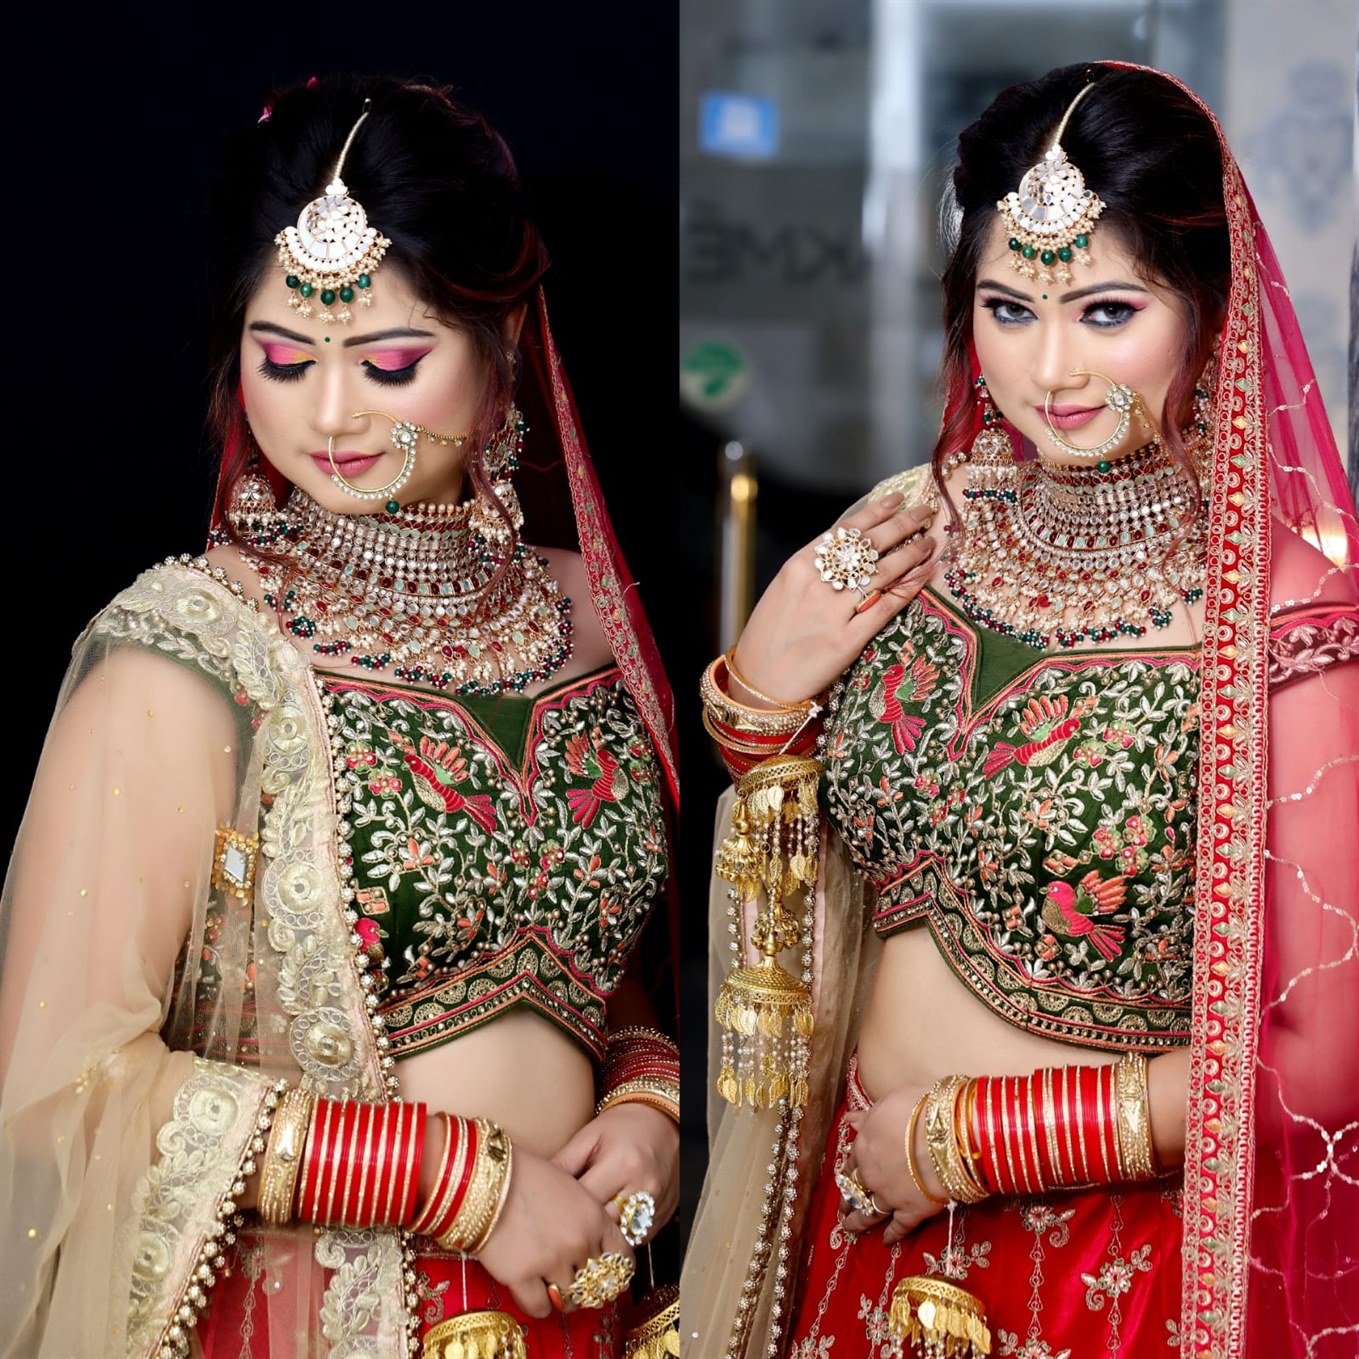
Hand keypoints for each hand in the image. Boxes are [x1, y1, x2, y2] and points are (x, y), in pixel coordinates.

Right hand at [476, 1145, 633, 1317]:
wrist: (489, 1179)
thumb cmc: (527, 1176)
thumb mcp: (569, 1186)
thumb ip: (586, 1216)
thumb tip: (592, 1242)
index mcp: (595, 1217)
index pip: (622, 1259)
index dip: (614, 1269)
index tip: (604, 1273)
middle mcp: (579, 1242)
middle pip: (594, 1282)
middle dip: (585, 1284)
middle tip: (572, 1281)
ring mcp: (552, 1261)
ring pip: (569, 1298)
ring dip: (561, 1296)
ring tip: (550, 1286)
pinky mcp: (522, 1276)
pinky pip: (540, 1308)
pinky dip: (538, 1305)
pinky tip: (533, 1293)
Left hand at [554, 1102, 679, 1244]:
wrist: (665, 1123)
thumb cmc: (624, 1126)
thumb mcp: (590, 1136)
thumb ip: (563, 1163)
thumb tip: (532, 1188)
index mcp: (623, 1165)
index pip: (583, 1203)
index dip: (560, 1212)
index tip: (541, 1216)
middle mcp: (643, 1189)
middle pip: (600, 1227)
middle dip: (577, 1231)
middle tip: (553, 1233)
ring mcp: (655, 1207)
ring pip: (617, 1240)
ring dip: (596, 1241)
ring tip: (574, 1238)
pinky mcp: (662, 1219)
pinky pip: (633, 1240)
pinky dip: (616, 1240)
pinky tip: (601, 1233)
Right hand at [732, 495, 937, 704]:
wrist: (759, 680)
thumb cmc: (769, 635)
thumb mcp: (785, 590)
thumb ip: (815, 567)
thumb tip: (851, 546)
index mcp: (799, 566)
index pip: (845, 531)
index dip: (876, 513)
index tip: (896, 500)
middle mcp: (818, 584)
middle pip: (870, 545)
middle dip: (903, 524)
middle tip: (925, 513)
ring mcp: (833, 612)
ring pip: (883, 572)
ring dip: (912, 553)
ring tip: (929, 543)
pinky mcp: (847, 640)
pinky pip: (886, 607)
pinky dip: (909, 588)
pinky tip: (924, 575)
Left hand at [838, 1083, 948, 1244]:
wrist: (945, 1133)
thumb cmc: (917, 1108)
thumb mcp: (887, 1103)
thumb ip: (867, 1116)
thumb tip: (850, 1119)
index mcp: (864, 1145)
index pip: (851, 1161)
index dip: (849, 1170)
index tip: (846, 1178)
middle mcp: (871, 1173)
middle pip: (855, 1190)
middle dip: (848, 1200)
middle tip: (843, 1209)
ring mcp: (889, 1195)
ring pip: (869, 1212)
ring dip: (859, 1222)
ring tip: (851, 1228)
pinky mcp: (912, 1211)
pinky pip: (899, 1227)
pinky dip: (892, 1235)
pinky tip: (886, 1241)